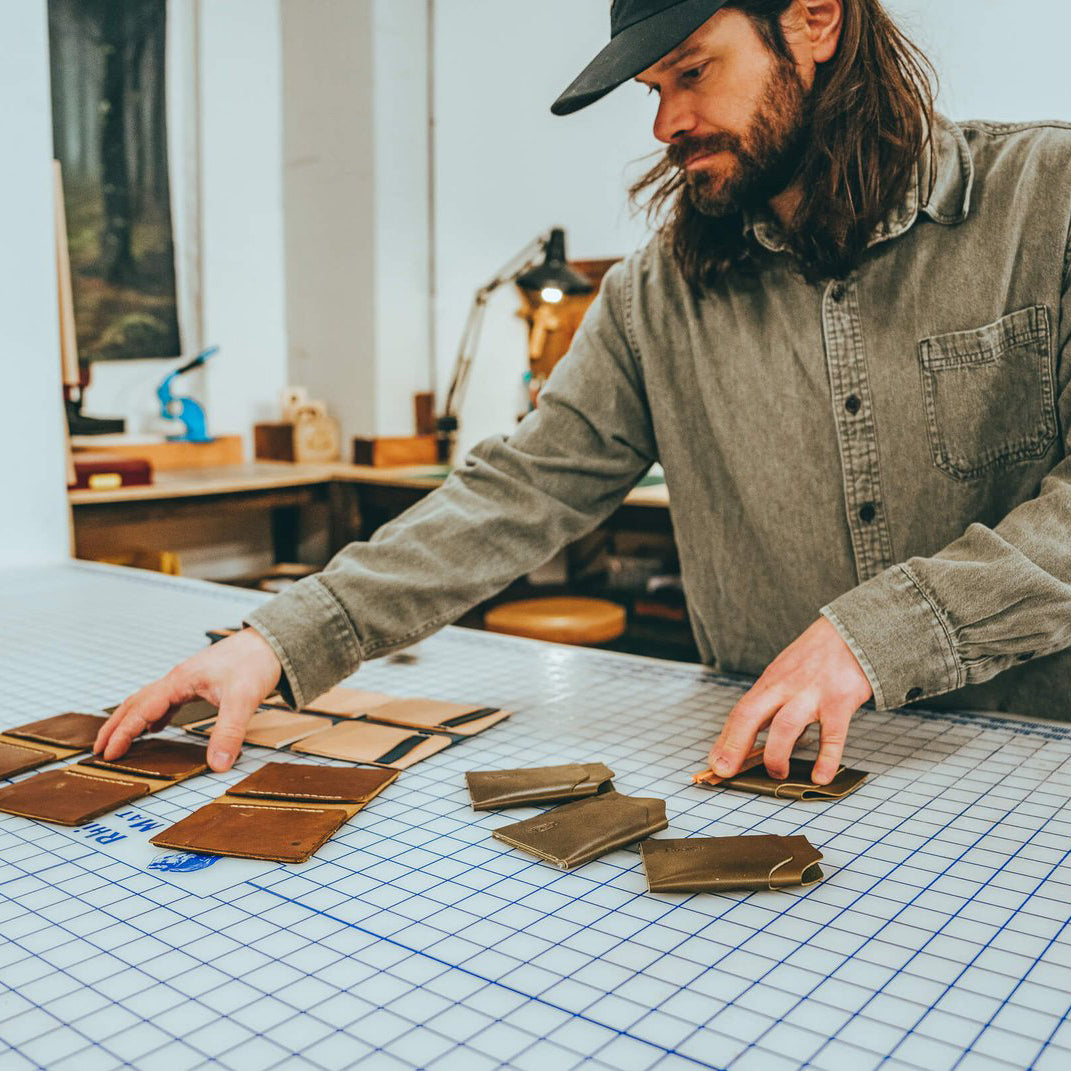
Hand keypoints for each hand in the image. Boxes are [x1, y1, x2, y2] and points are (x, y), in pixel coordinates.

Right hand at [93, 628, 281, 772]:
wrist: (271, 642)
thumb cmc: (255, 664)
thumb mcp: (243, 700)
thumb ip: (229, 732)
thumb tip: (218, 764)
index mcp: (180, 681)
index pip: (142, 709)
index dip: (123, 733)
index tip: (108, 754)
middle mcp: (178, 678)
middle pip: (136, 702)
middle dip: (116, 726)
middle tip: (99, 750)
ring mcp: (186, 679)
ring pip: (149, 700)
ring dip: (132, 720)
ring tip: (120, 742)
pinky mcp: (197, 682)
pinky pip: (166, 700)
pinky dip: (154, 715)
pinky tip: (156, 728)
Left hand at [708, 617, 871, 784]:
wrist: (851, 633)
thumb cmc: (814, 658)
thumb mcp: (784, 674)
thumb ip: (769, 704)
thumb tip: (751, 738)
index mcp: (770, 683)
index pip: (740, 712)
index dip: (726, 740)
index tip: (715, 764)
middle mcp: (786, 688)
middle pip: (751, 715)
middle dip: (735, 745)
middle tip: (725, 771)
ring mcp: (812, 694)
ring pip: (785, 726)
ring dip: (777, 755)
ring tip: (777, 774)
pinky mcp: (840, 701)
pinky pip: (832, 735)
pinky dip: (826, 759)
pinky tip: (820, 777)